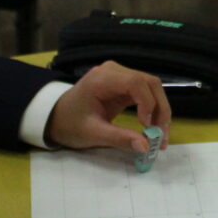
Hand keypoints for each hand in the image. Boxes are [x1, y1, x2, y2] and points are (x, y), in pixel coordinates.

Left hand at [45, 62, 170, 152]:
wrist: (57, 117)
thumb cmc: (70, 123)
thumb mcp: (92, 134)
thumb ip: (119, 138)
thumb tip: (146, 146)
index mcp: (102, 79)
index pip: (136, 82)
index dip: (148, 103)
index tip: (148, 127)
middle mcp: (114, 71)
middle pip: (150, 83)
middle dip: (160, 110)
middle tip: (161, 137)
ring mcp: (121, 76)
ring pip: (152, 87)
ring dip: (160, 111)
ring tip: (159, 135)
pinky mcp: (124, 85)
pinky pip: (147, 93)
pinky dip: (153, 110)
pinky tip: (153, 127)